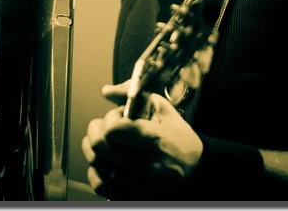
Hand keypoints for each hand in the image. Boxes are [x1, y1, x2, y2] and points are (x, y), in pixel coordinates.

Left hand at [81, 81, 202, 199]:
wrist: (194, 169)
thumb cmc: (177, 136)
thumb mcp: (162, 108)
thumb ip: (133, 94)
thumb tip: (106, 91)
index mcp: (154, 139)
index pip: (113, 129)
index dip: (110, 117)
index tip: (118, 115)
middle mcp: (145, 165)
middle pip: (100, 146)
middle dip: (96, 129)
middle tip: (105, 126)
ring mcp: (138, 184)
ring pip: (96, 164)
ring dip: (93, 147)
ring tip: (104, 140)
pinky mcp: (132, 196)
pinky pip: (100, 184)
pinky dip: (95, 170)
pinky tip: (104, 160)